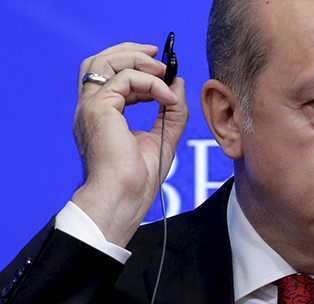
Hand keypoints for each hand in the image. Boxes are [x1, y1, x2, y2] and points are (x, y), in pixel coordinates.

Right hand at [71, 43, 187, 246]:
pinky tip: (168, 98)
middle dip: (131, 52)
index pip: (110, 78)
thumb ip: (171, 110)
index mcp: (101, 116)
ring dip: (139, 60)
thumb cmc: (138, 178)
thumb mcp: (163, 137)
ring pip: (105, 62)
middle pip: (100, 62)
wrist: (125, 197)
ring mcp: (91, 107)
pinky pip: (126, 79)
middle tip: (159, 56)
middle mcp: (91, 108)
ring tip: (164, 70)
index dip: (136, 68)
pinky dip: (152, 83)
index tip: (163, 71)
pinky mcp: (99, 108)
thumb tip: (178, 83)